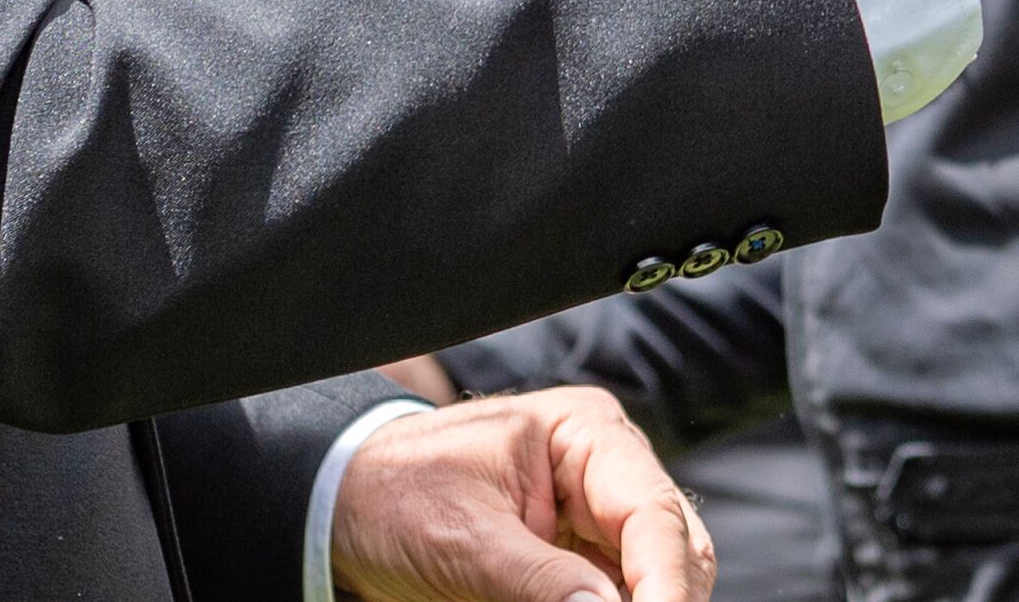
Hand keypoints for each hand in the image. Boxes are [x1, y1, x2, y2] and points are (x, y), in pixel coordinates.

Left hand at [329, 386, 710, 601]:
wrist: (345, 506)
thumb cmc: (395, 497)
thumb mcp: (465, 543)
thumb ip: (541, 584)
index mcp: (584, 433)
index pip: (651, 513)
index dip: (665, 584)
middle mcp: (605, 468)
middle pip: (673, 547)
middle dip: (663, 597)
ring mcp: (595, 514)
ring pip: (654, 577)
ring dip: (640, 601)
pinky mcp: (577, 556)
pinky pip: (614, 593)